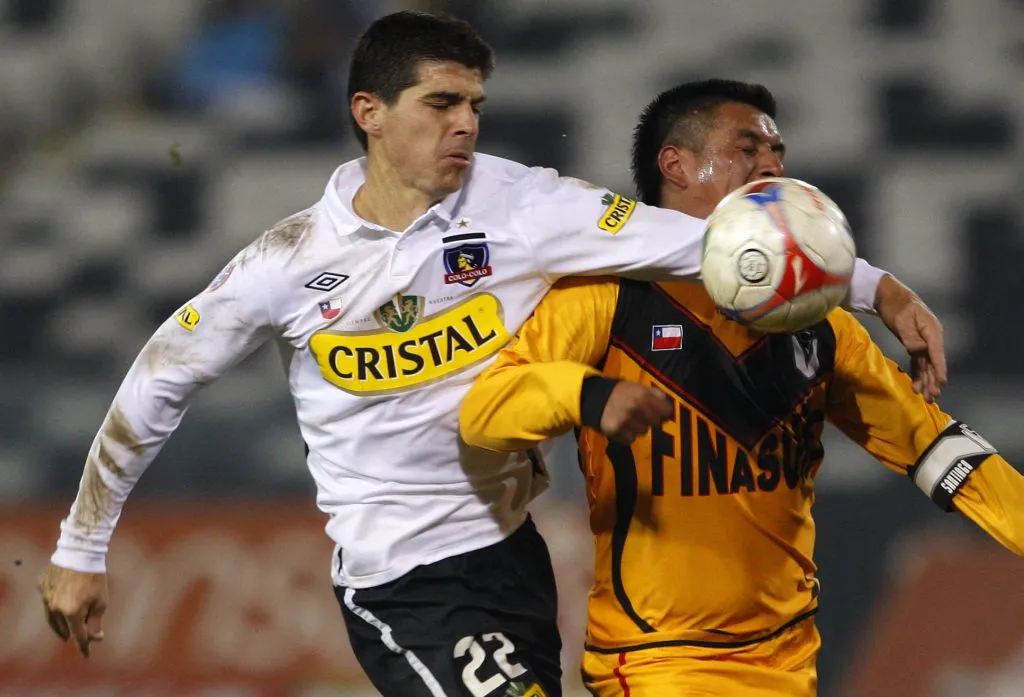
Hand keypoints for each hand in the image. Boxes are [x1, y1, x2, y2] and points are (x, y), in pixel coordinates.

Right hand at [38, 563, 107, 657]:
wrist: (80, 550)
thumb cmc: (95, 576)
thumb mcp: (101, 601)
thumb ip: (96, 622)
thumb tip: (96, 639)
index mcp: (71, 613)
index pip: (78, 636)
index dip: (83, 647)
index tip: (87, 655)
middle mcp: (55, 607)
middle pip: (62, 627)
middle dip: (71, 633)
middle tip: (77, 638)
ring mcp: (46, 596)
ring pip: (51, 616)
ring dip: (59, 624)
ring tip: (65, 629)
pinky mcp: (43, 585)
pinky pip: (48, 600)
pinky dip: (54, 606)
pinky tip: (58, 606)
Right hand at [600, 381, 672, 443]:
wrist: (593, 397)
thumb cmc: (619, 391)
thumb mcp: (638, 386)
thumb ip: (654, 394)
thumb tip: (667, 406)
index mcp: (643, 396)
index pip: (666, 411)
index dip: (664, 411)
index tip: (660, 411)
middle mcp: (636, 409)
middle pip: (656, 423)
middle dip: (651, 419)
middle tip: (642, 414)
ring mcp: (625, 422)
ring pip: (643, 432)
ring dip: (638, 427)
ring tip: (629, 419)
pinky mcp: (616, 433)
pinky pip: (630, 439)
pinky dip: (627, 435)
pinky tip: (622, 426)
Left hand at [874, 274, 946, 401]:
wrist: (888, 294)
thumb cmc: (895, 305)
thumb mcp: (902, 321)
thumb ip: (911, 338)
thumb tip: (920, 352)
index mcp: (931, 330)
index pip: (937, 353)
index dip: (939, 369)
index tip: (941, 383)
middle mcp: (931, 336)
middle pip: (934, 361)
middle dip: (934, 380)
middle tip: (933, 397)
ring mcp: (924, 340)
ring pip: (927, 363)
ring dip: (927, 379)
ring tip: (927, 396)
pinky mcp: (915, 342)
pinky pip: (919, 360)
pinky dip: (918, 371)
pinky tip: (918, 383)